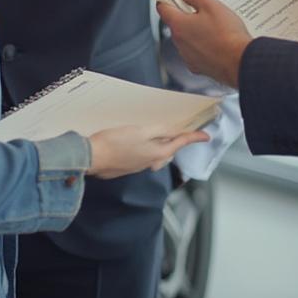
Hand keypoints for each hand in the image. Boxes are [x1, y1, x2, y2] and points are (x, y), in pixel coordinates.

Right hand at [87, 124, 209, 178]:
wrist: (92, 158)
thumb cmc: (115, 143)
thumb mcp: (142, 130)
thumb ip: (161, 130)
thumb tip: (176, 131)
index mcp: (158, 153)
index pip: (181, 143)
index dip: (194, 137)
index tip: (205, 136)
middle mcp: (151, 162)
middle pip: (169, 150)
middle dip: (176, 141)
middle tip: (181, 131)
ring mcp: (139, 166)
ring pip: (157, 155)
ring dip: (161, 144)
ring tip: (159, 133)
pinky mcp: (128, 166)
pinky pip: (144, 157)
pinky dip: (147, 148)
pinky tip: (138, 141)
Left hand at [156, 0, 252, 87]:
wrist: (241, 62)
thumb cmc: (227, 35)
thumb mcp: (210, 5)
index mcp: (178, 25)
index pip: (163, 7)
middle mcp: (179, 43)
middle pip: (176, 23)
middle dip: (187, 14)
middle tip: (204, 8)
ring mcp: (188, 57)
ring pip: (187, 38)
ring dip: (196, 31)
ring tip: (215, 25)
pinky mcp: (199, 67)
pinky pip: (196, 51)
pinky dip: (203, 45)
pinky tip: (218, 40)